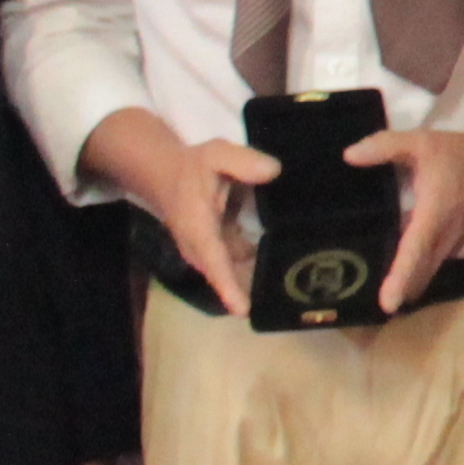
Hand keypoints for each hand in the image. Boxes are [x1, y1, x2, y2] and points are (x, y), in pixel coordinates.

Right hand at [80, 106, 272, 316]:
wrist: (167, 174)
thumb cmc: (192, 167)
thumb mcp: (216, 154)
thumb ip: (242, 162)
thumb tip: (273, 171)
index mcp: (199, 231)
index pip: (214, 262)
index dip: (228, 286)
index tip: (243, 310)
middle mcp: (202, 250)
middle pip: (228, 277)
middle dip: (253, 289)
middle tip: (290, 296)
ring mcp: (210, 254)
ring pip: (236, 273)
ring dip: (259, 279)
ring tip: (296, 285)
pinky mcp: (219, 252)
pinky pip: (240, 265)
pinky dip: (260, 266)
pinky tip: (289, 265)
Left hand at [355, 94, 463, 312]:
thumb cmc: (462, 154)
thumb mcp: (421, 143)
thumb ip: (384, 147)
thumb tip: (349, 156)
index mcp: (433, 216)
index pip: (414, 252)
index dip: (400, 278)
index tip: (387, 304)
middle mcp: (445, 237)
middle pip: (420, 274)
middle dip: (399, 291)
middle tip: (373, 307)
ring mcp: (454, 243)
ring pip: (428, 272)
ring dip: (409, 284)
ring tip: (382, 294)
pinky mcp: (458, 242)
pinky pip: (434, 264)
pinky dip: (418, 273)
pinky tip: (402, 271)